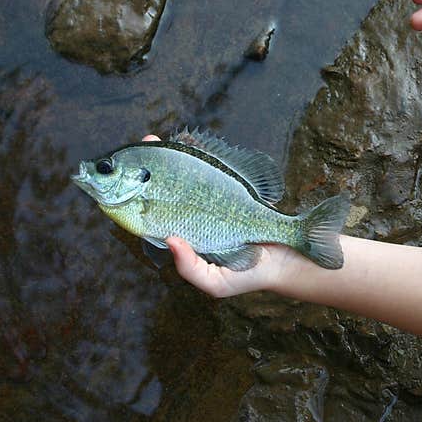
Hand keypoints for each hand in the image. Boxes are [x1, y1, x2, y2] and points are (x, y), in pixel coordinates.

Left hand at [142, 134, 302, 296]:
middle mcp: (196, 216)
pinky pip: (215, 168)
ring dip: (176, 154)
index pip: (157, 212)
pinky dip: (203, 155)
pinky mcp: (233, 189)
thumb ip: (191, 268)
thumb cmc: (247, 275)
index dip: (142, 193)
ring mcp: (214, 200)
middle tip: (148, 141)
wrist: (288, 259)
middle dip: (155, 164)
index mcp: (186, 236)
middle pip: (169, 187)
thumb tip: (170, 240)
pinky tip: (191, 143)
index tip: (133, 173)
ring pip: (189, 174)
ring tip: (164, 138)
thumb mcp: (215, 283)